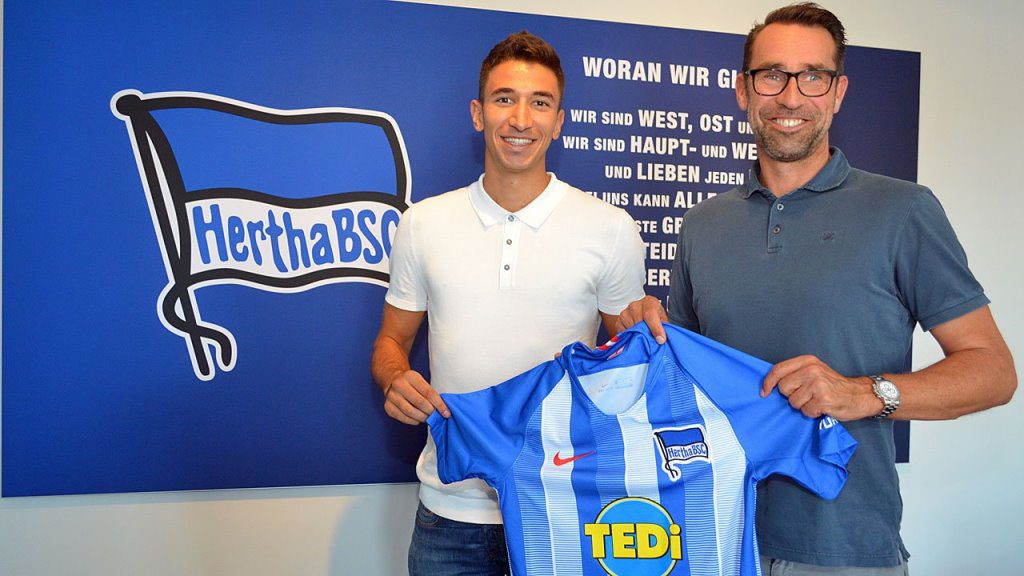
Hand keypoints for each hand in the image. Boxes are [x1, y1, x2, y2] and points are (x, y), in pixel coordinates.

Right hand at [383, 370, 449, 424]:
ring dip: (422, 417)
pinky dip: (413, 421)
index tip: (446, 413)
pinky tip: (418, 420)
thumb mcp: (421, 381)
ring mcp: (392, 396)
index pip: (429, 393)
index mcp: (411, 376)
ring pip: (410, 411)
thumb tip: (443, 410)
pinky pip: (402, 417)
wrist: (392, 380)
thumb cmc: (411, 383)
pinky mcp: (388, 407)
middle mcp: (399, 385)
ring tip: (428, 418)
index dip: (439, 404)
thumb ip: (430, 393)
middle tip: (436, 416)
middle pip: (419, 402)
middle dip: (431, 412)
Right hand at [615, 296, 667, 343]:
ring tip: (644, 338)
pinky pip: (623, 333)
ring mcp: (625, 313)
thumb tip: (662, 340)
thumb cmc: (656, 317)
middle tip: (652, 341)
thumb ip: (664, 328)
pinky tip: (636, 336)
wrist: (645, 313)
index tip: (660, 340)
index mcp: (649, 302)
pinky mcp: (618, 321)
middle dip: (646, 334)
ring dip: (638, 335)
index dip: (656, 328)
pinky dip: (629, 337)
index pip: (650, 314)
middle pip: (639, 322)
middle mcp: (635, 305)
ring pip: (631, 328)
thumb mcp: (663, 320)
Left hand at [761, 355, 881, 419]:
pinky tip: (823, 407)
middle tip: (807, 395)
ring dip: (803, 406)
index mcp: (807, 361)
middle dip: (791, 396)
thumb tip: (770, 385)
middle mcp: (812, 370)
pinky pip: (805, 411)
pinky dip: (812, 413)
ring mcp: (818, 384)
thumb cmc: (834, 386)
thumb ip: (796, 374)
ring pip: (793, 402)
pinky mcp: (823, 399)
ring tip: (816, 401)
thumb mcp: (815, 372)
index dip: (768, 383)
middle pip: (783, 388)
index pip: (778, 370)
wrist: (860, 395)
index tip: (764, 392)